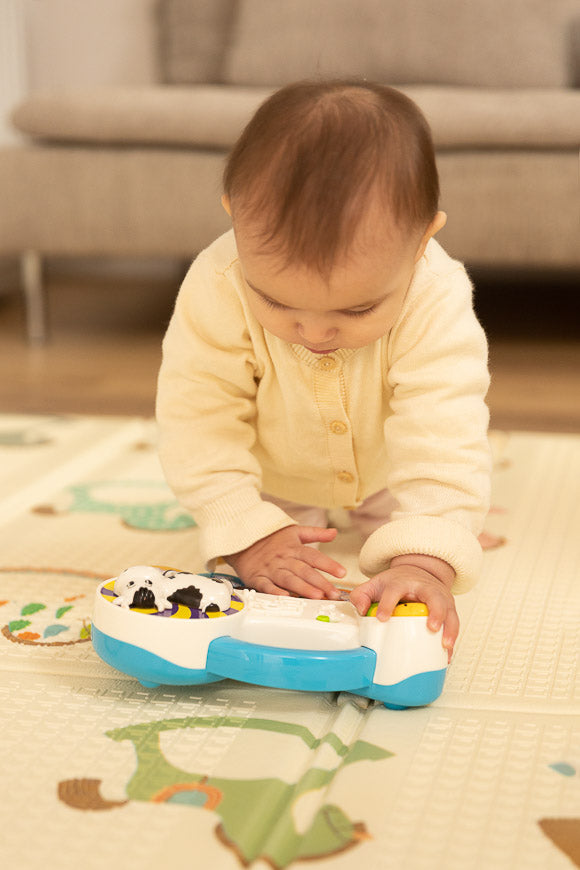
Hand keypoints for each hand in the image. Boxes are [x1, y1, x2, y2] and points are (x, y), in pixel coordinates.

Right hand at [227, 525, 345, 598]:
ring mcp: (271, 569)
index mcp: (294, 548)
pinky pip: (266, 585)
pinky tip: (285, 597)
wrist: (242, 538)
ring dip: (303, 588)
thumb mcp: (294, 531)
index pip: (314, 557)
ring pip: (288, 579)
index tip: (342, 573)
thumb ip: (316, 533)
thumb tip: (334, 533)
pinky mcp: (257, 577)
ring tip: (316, 596)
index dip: (328, 564)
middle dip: (320, 582)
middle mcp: (284, 559)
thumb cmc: (270, 538)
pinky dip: (275, 592)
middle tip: (333, 593)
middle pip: (304, 571)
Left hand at [350, 554, 458, 659]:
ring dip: (450, 628)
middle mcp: (425, 588)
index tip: (382, 619)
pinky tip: (447, 654)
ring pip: (449, 611)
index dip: (388, 604)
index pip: (395, 590)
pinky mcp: (449, 607)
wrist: (417, 572)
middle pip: (434, 597)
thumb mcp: (376, 584)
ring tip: (445, 645)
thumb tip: (361, 609)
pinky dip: (452, 639)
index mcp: (403, 581)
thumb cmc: (397, 582)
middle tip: (432, 628)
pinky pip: (454, 623)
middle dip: (435, 612)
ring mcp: (440, 597)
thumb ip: (361, 595)